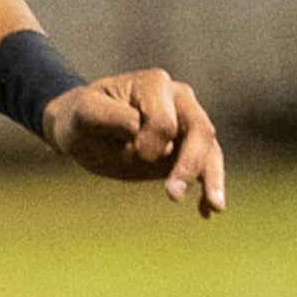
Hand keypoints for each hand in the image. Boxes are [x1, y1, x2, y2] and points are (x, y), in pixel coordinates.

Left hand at [42, 67, 226, 215]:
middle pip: (200, 130)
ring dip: (212, 179)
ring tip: (214, 207)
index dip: (149, 145)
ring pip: (211, 149)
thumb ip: (108, 117)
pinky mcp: (188, 148)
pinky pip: (209, 166)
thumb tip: (138, 126)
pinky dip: (210, 189)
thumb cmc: (82, 119)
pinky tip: (208, 212)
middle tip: (172, 195)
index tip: (129, 153)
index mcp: (154, 84)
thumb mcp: (83, 114)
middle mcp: (178, 99)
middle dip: (190, 164)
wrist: (83, 130)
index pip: (164, 121)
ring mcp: (187, 123)